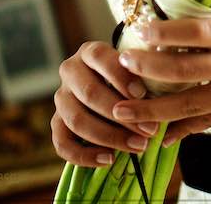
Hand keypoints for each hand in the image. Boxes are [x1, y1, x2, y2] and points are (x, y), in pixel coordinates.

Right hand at [50, 40, 160, 166]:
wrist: (110, 86)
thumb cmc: (129, 75)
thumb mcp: (135, 67)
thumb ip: (141, 76)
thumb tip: (153, 99)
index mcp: (89, 51)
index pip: (99, 57)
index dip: (120, 76)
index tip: (142, 94)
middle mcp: (70, 71)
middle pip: (89, 93)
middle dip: (121, 115)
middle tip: (149, 130)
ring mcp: (61, 97)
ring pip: (76, 120)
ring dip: (109, 137)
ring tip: (137, 146)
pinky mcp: (56, 122)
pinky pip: (62, 143)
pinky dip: (85, 155)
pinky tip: (109, 159)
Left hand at [111, 3, 210, 145]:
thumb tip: (188, 19)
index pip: (198, 33)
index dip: (165, 33)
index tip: (139, 30)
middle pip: (186, 71)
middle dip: (148, 70)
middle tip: (121, 64)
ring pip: (190, 105)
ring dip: (154, 108)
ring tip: (123, 108)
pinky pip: (208, 123)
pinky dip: (181, 129)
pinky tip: (159, 134)